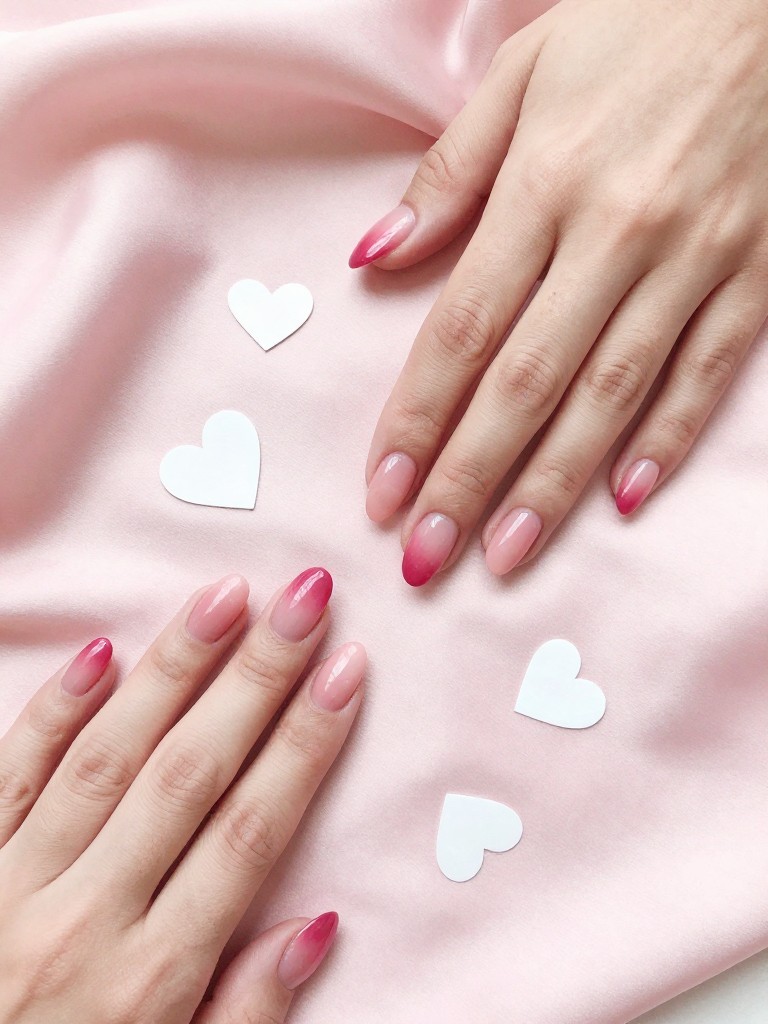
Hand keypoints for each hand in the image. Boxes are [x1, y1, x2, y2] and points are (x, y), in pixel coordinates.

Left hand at [0, 568, 364, 1023]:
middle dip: (256, 679)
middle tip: (304, 600)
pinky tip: (99, 653)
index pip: (250, 835)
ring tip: (226, 599)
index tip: (346, 673)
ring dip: (172, 672)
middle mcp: (86, 920)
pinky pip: (5, 779)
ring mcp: (14, 887)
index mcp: (151, 980)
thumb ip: (244, 1013)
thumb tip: (316, 924)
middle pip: (189, 775)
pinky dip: (51, 714)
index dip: (305, 746)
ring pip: (106, 758)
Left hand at [355, 0, 767, 584]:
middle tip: (426, 557)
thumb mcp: (524, 72)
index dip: (416, 420)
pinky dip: (668, 439)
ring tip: (506, 554)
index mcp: (543, 183)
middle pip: (526, 382)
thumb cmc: (638, 24)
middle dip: (469, 479)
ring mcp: (693, 258)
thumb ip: (448, 174)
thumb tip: (373, 257)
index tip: (382, 492)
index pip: (460, 330)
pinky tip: (625, 502)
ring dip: (554, 485)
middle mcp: (614, 233)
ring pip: (611, 395)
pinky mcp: (756, 272)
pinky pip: (708, 371)